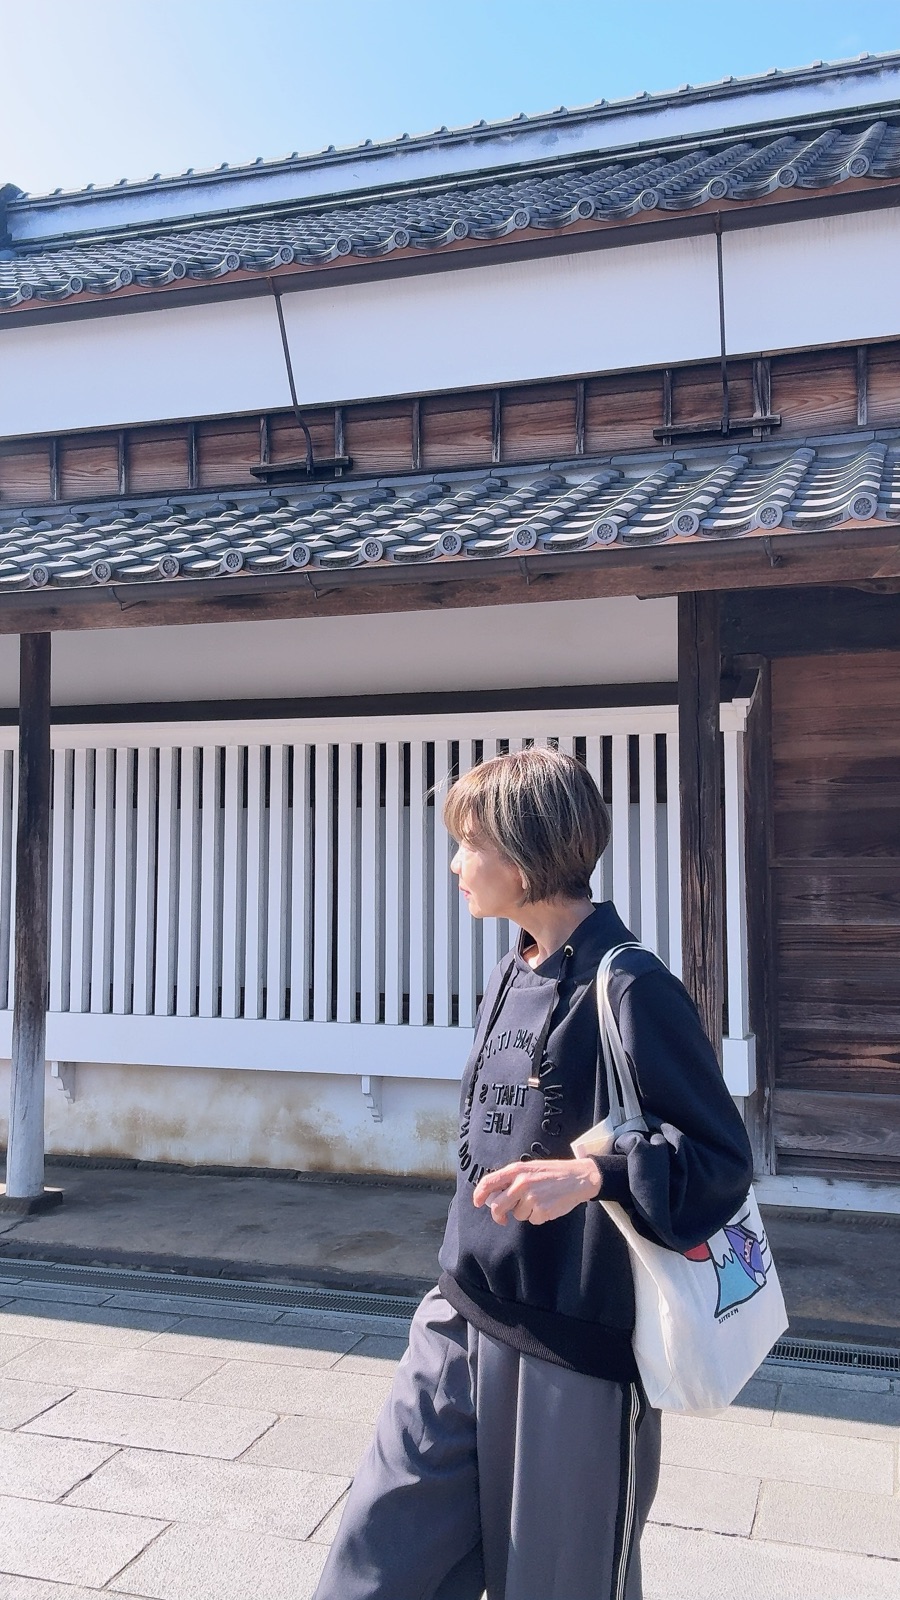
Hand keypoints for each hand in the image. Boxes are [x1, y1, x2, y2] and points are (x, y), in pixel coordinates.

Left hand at [472, 1158, 600, 1225]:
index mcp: (516, 1170)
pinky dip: (538, 1216)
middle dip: (498, 1215)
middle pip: (498, 1207)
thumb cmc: (551, 1173)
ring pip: (517, 1215)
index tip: (477, 1202)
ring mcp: (532, 1197)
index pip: (489, 1182)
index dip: (479, 1194)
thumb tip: (493, 1197)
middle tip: (503, 1217)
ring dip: (525, 1212)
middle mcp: (521, 1183)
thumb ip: (511, 1179)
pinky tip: (547, 1205)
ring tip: (539, 1200)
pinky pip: (532, 1220)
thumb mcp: (530, 1168)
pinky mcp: (542, 1210)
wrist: (577, 1177)